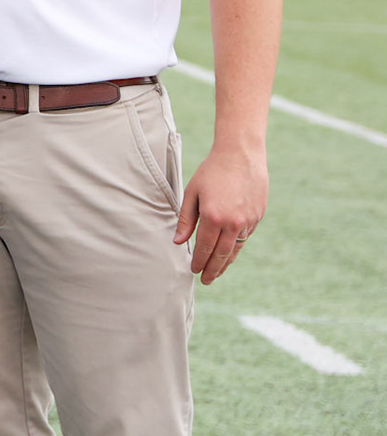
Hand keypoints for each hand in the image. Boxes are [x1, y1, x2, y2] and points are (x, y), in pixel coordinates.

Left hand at [176, 142, 267, 284]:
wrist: (241, 155)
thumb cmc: (211, 171)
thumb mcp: (192, 192)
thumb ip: (186, 219)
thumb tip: (178, 242)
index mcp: (213, 217)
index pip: (205, 248)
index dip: (199, 261)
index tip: (193, 270)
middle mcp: (233, 222)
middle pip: (222, 254)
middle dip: (213, 270)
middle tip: (205, 280)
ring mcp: (248, 221)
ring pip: (236, 249)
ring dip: (226, 263)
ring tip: (216, 272)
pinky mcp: (257, 217)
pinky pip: (245, 237)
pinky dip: (236, 247)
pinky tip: (229, 253)